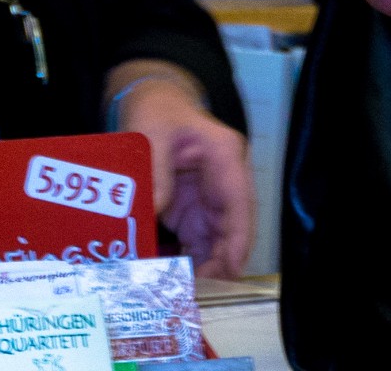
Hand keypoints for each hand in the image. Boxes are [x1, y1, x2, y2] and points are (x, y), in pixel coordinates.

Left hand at [110, 64, 255, 278]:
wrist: (151, 100)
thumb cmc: (156, 110)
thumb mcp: (151, 132)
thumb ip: (156, 171)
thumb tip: (154, 213)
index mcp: (224, 157)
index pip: (240, 204)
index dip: (238, 240)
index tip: (228, 270)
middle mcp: (223, 180)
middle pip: (230, 228)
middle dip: (218, 261)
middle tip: (195, 290)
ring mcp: (208, 195)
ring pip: (214, 239)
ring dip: (202, 264)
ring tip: (180, 289)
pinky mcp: (190, 205)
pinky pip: (194, 239)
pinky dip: (185, 258)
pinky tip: (168, 276)